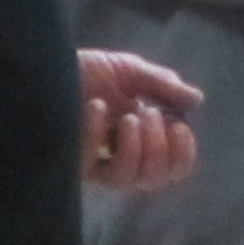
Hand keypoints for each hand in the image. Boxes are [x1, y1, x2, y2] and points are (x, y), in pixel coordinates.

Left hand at [80, 48, 200, 194]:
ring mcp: (94, 161)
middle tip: (149, 114)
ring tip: (129, 117)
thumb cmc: (88, 69)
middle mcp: (120, 156)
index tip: (180, 127)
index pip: (172, 168)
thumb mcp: (131, 70)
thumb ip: (163, 85)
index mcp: (142, 138)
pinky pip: (90, 162)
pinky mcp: (70, 160)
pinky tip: (96, 107)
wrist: (46, 63)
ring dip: (135, 150)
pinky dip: (97, 134)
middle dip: (159, 147)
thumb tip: (197, 100)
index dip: (182, 155)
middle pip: (153, 179)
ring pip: (125, 181)